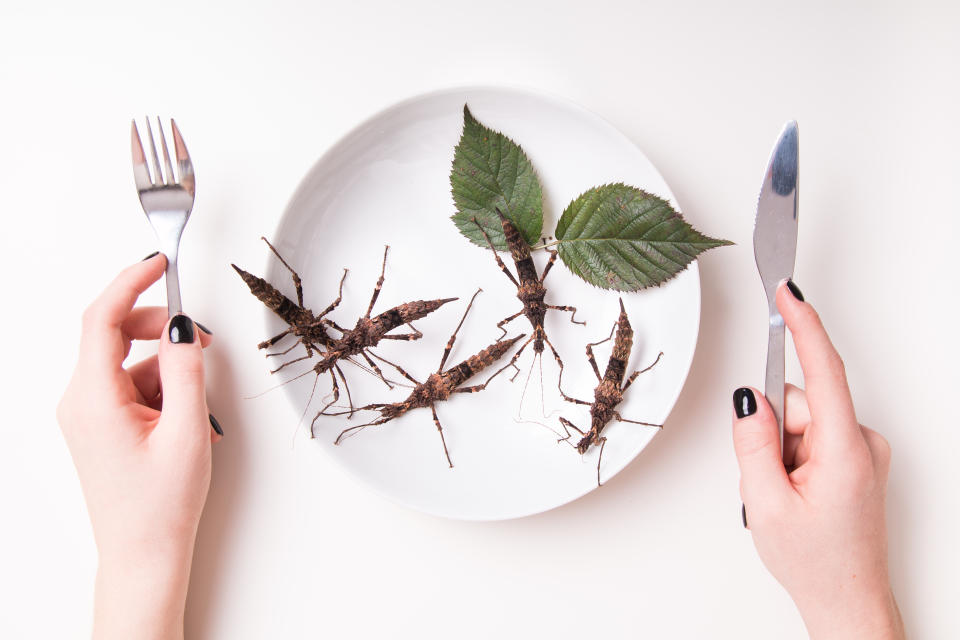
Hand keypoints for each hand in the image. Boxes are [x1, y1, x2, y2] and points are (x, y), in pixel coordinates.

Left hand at [57, 254, 218, 639]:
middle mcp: (80, 401)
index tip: (157, 263)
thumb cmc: (159, 505)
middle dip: (159, 329)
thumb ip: (187, 370)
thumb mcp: (186, 430)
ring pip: (128, 361)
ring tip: (196, 408)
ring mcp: (87, 414)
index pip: (102, 318)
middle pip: (114, 334)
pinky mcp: (100, 424)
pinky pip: (131, 385)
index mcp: (93, 398)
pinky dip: (161, 389)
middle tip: (201, 342)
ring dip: (167, 368)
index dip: (130, 282)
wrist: (142, 554)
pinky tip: (184, 419)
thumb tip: (182, 327)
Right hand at [732, 280, 903, 639]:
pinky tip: (795, 492)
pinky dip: (793, 457)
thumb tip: (749, 398)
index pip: (823, 372)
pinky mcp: (856, 460)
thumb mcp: (765, 503)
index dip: (805, 326)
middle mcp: (862, 444)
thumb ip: (752, 443)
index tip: (789, 292)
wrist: (847, 602)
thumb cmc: (816, 562)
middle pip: (799, 402)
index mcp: (844, 451)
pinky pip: (811, 437)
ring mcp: (862, 452)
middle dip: (771, 431)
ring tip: (783, 494)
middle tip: (766, 479)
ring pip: (801, 422)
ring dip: (780, 450)